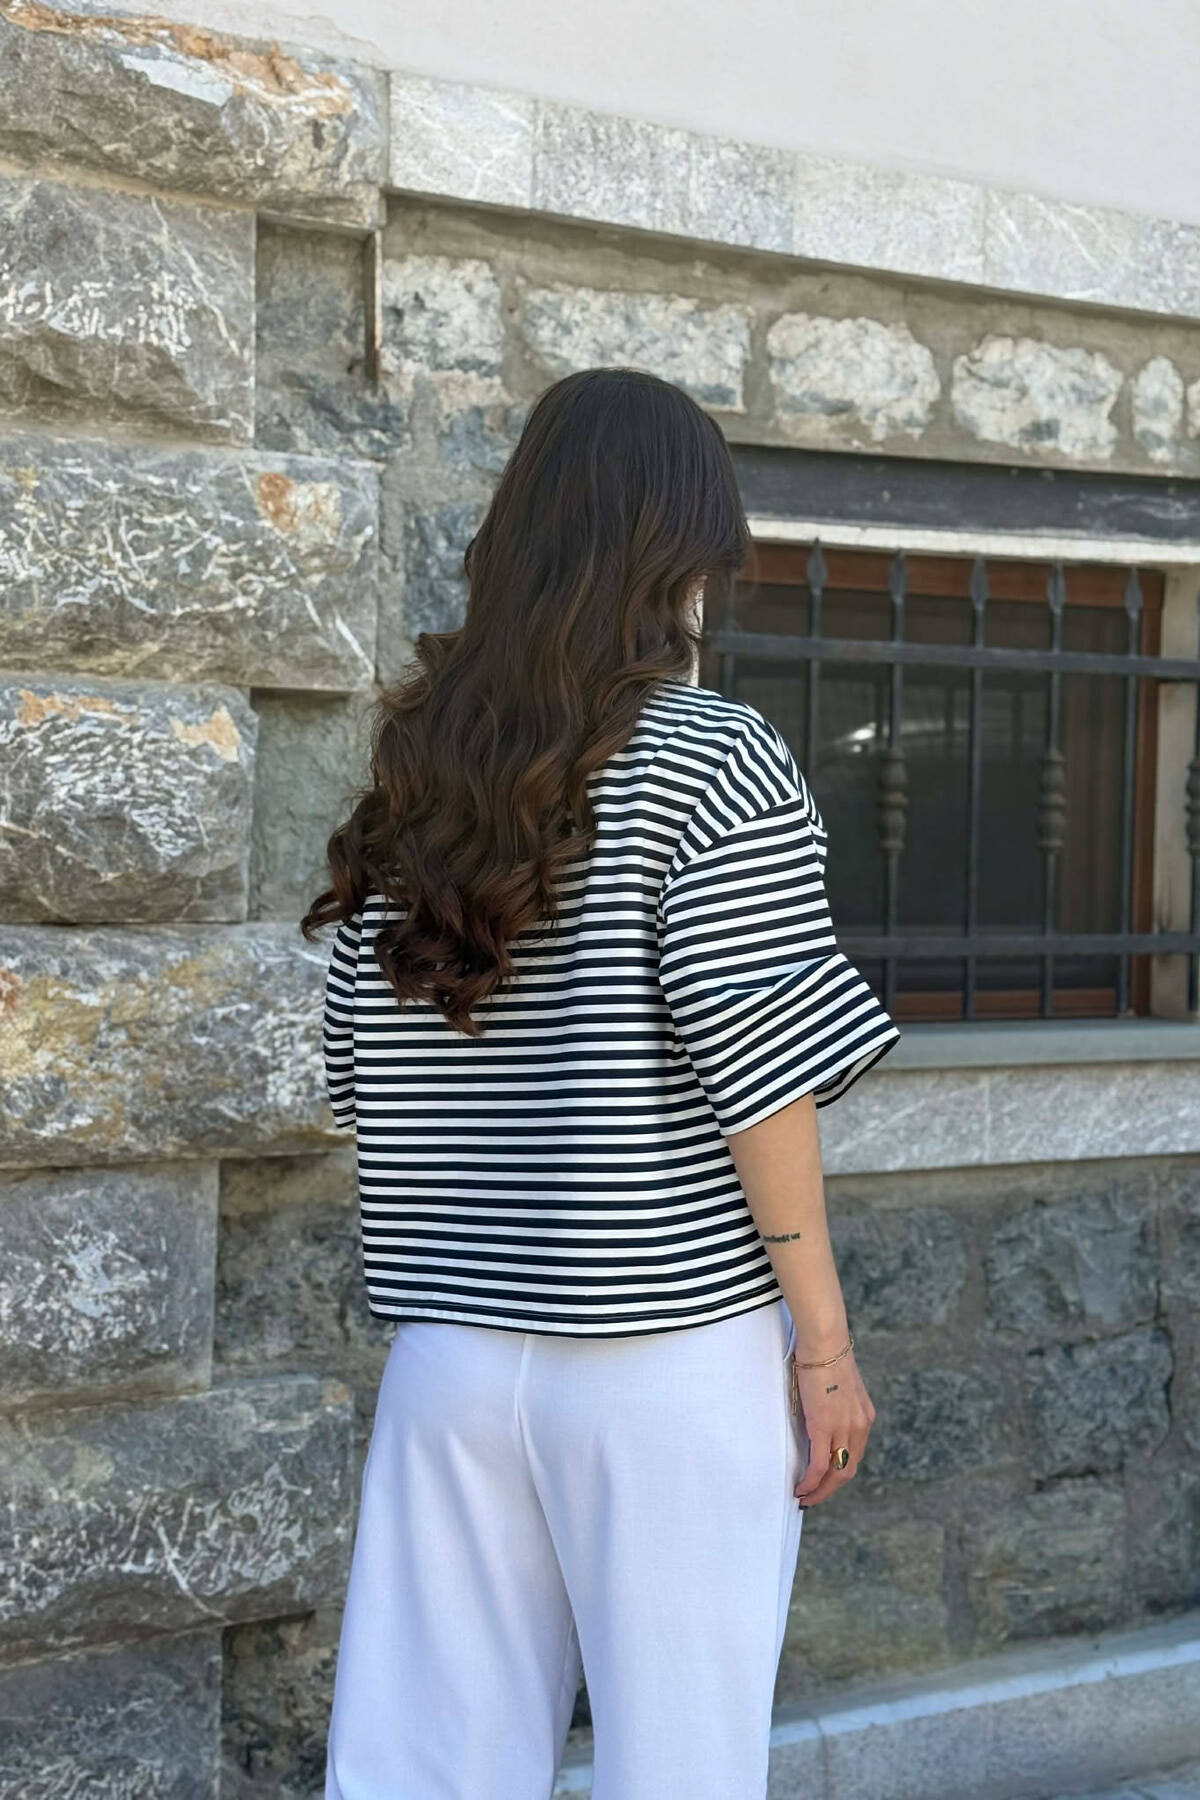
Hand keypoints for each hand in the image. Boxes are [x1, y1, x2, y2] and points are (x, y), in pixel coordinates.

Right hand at [792, 1348, 874, 1506]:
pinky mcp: (825, 1427)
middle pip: (849, 1471)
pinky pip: (819, 1465)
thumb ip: (835, 1404)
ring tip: (805, 1497)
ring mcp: (844, 1428)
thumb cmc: (825, 1355)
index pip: (855, 1455)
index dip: (840, 1473)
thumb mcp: (838, 1386)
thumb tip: (820, 1412)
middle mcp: (859, 1427)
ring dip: (820, 1491)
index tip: (825, 1481)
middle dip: (831, 1489)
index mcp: (864, 1417)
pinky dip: (810, 1481)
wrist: (825, 1341)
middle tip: (813, 1497)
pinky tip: (800, 1487)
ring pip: (836, 1474)